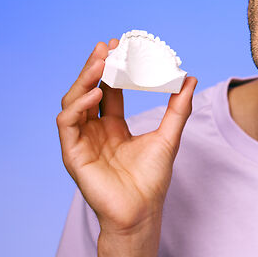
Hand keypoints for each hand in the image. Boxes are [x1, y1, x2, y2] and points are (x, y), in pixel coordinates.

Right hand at [56, 39, 197, 235]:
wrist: (141, 211)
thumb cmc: (152, 179)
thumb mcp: (168, 136)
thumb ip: (178, 108)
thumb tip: (190, 79)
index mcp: (112, 126)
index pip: (107, 90)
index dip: (112, 69)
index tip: (121, 46)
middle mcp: (93, 131)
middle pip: (88, 90)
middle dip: (95, 67)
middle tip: (107, 45)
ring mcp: (81, 141)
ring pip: (73, 101)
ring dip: (84, 80)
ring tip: (100, 62)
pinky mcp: (72, 154)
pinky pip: (67, 123)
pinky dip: (77, 106)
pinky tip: (94, 94)